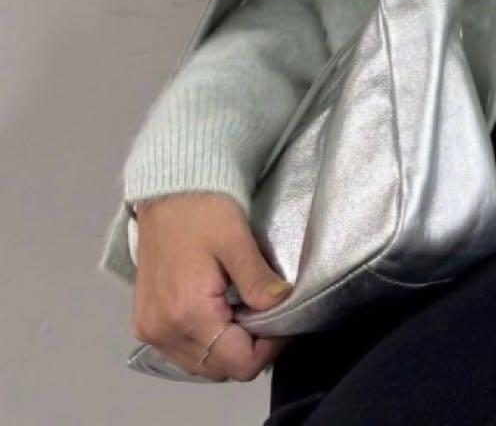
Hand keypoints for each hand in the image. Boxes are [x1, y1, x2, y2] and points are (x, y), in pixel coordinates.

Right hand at [130, 193, 290, 380]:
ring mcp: (150, 329)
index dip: (270, 347)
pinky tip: (223, 312)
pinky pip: (183, 351)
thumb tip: (282, 306)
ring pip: (202, 364)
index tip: (285, 320)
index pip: (238, 362)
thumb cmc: (202, 209)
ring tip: (247, 311)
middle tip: (268, 313)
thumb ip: (258, 280)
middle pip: (220, 368)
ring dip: (228, 347)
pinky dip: (207, 341)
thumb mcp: (237, 240)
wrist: (167, 190)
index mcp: (187, 314)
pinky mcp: (146, 322)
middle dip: (251, 348)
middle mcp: (162, 331)